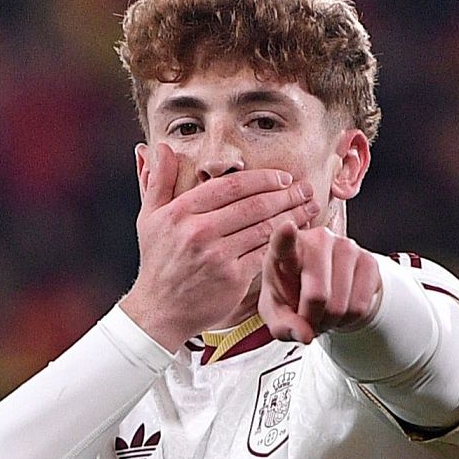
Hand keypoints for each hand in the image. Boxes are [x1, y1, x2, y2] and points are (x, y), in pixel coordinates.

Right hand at [120, 143, 318, 349]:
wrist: (159, 311)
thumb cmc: (157, 263)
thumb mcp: (148, 218)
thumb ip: (157, 181)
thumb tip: (159, 147)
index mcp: (181, 212)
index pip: (232, 186)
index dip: (262, 179)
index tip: (282, 177)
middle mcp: (199, 231)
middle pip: (254, 204)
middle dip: (286, 194)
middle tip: (305, 188)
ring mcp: (217, 255)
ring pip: (264, 227)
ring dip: (292, 215)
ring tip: (309, 207)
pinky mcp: (233, 277)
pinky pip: (265, 252)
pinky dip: (284, 242)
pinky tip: (297, 235)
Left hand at [259, 222, 381, 343]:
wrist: (320, 290)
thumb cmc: (290, 295)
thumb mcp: (276, 313)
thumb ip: (282, 326)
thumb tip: (304, 334)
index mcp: (285, 250)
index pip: (283, 242)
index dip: (285, 237)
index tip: (287, 227)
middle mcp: (317, 241)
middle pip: (317, 295)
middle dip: (313, 319)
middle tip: (308, 319)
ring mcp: (346, 247)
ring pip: (341, 305)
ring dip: (332, 320)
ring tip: (323, 312)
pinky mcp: (369, 260)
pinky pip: (361, 306)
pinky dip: (349, 318)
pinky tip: (340, 308)